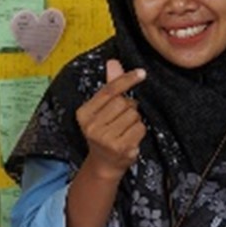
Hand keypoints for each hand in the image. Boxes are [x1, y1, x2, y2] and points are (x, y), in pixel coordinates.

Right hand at [75, 60, 146, 181]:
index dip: (126, 80)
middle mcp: (92, 126)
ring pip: (133, 115)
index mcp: (84, 114)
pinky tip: (130, 138)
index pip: (109, 91)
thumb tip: (113, 62)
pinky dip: (139, 131)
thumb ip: (109, 87)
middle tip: (123, 118)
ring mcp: (105, 139)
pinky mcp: (120, 148)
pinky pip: (140, 128)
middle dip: (129, 107)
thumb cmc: (104, 133)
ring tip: (125, 129)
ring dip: (135, 120)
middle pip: (123, 103)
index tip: (141, 73)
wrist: (104, 164)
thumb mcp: (101, 110)